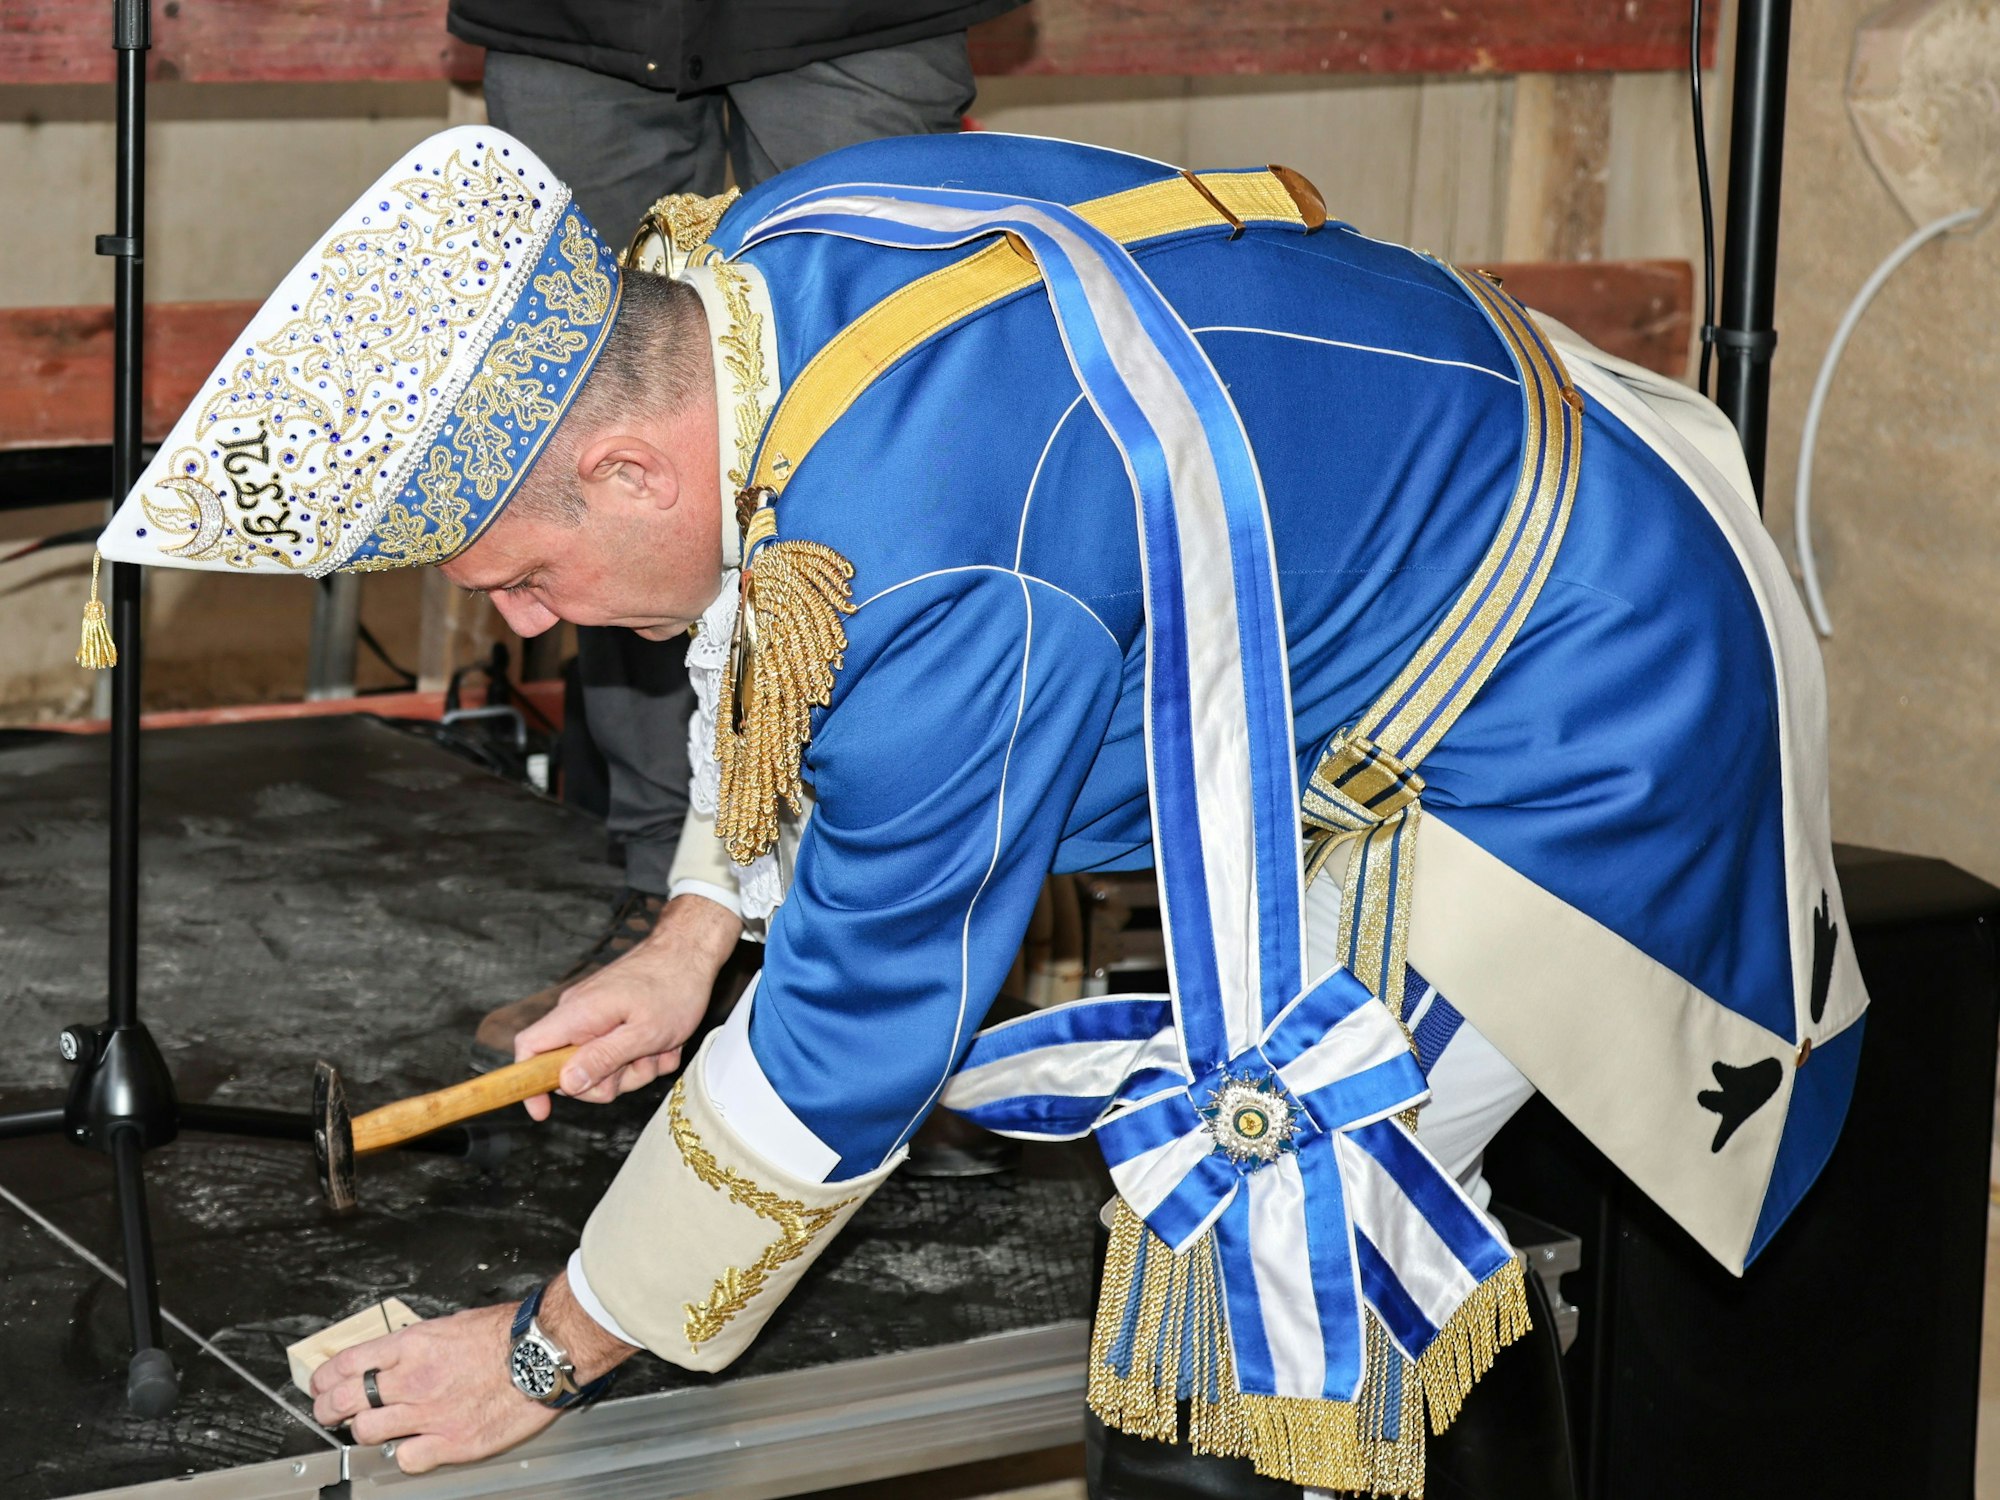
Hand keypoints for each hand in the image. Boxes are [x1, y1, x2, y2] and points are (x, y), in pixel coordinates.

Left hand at [309, 1274, 638, 1473]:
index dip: (325, 1378)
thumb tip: (395, 1356)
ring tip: (370, 1428)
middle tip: (330, 1412)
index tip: (321, 1384)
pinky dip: (404, 1454)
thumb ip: (418, 1344)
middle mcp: (413, 1380)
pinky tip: (411, 1446)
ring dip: (364, 1431)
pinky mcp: (450, 1441)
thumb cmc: (507, 1335)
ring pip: (367, 1431)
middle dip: (329, 1409)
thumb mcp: (452, 1324)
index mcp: (412, 1345)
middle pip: (345, 1401)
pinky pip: (405, 1458)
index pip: (347, 1363)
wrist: (543, 1353)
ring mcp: (429, 1413)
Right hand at [514, 893, 741, 1119]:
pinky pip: (620, 1052)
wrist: (691, 952)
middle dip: (610, 1080)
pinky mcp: (612, 1019)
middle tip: (642, 1064)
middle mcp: (578, 1014)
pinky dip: (644, 1054)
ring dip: (636, 1067)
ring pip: (603, 1066)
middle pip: (572, 1070)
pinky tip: (665, 1041)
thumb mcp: (643, 1033)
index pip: (529, 1048)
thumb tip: (566, 1084)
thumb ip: (602, 1058)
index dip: (529, 1082)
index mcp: (576, 1014)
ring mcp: (595, 1016)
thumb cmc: (673, 987)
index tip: (542, 1112)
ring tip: (660, 1046)